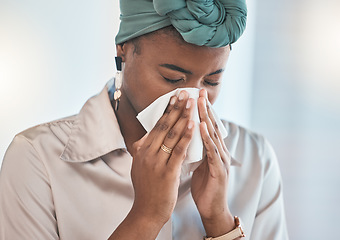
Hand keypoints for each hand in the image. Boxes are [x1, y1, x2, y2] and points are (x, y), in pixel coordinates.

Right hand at [130, 91, 194, 226]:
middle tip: (185, 93)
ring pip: (171, 135)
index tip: (175, 97)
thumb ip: (144, 150)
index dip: (167, 110)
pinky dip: (186, 137)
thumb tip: (148, 137)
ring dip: (183, 117)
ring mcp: (156, 162)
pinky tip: (193, 125)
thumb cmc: (147, 188)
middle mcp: (146, 153)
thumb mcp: (140, 165)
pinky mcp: (167, 172)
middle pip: (164, 126)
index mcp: (141, 149)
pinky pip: (178, 151)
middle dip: (176, 108)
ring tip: (191, 103)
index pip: (156, 125)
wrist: (146, 210)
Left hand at [191, 89, 233, 236]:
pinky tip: (201, 127)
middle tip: (199, 91)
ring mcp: (221, 160)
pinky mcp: (219, 170)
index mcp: (213, 150)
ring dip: (206, 117)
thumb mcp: (197, 164)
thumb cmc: (204, 186)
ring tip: (199, 102)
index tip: (194, 95)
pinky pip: (212, 152)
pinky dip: (206, 138)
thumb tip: (183, 138)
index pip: (207, 126)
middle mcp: (219, 151)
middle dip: (205, 108)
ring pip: (213, 135)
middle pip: (211, 125)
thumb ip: (194, 150)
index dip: (201, 110)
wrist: (212, 209)